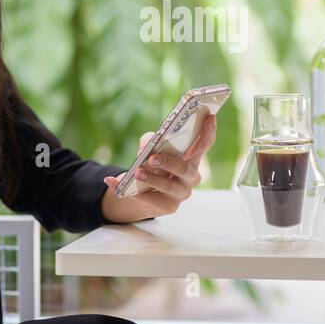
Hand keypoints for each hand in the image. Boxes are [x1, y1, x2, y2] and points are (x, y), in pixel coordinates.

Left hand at [101, 112, 217, 222]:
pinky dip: (132, 192)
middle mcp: (191, 176)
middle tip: (152, 158)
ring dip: (151, 179)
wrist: (140, 191)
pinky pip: (151, 200)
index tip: (210, 116)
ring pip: (169, 186)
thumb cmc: (151, 164)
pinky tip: (114, 183)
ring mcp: (182, 193)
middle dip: (169, 162)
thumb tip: (145, 147)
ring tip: (136, 173)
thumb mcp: (149, 148)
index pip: (204, 144)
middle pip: (185, 168)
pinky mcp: (169, 207)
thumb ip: (149, 141)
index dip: (208, 131)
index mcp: (191, 158)